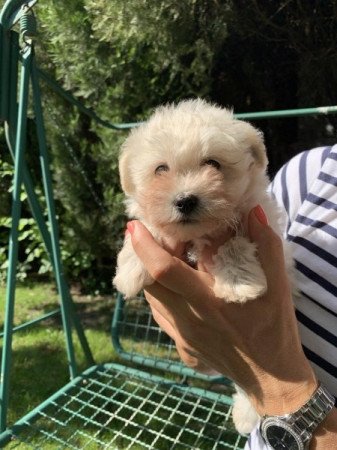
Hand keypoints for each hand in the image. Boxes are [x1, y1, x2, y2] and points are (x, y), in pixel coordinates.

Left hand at [127, 206, 316, 415]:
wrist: (270, 375)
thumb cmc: (274, 326)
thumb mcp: (277, 283)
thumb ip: (265, 244)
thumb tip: (251, 211)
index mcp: (209, 300)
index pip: (164, 269)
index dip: (145, 245)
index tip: (134, 225)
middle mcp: (189, 319)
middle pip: (149, 283)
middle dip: (142, 256)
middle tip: (151, 236)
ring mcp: (182, 336)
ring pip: (153, 299)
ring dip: (151, 275)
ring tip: (163, 256)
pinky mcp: (182, 347)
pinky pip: (161, 314)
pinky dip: (161, 294)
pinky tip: (175, 285)